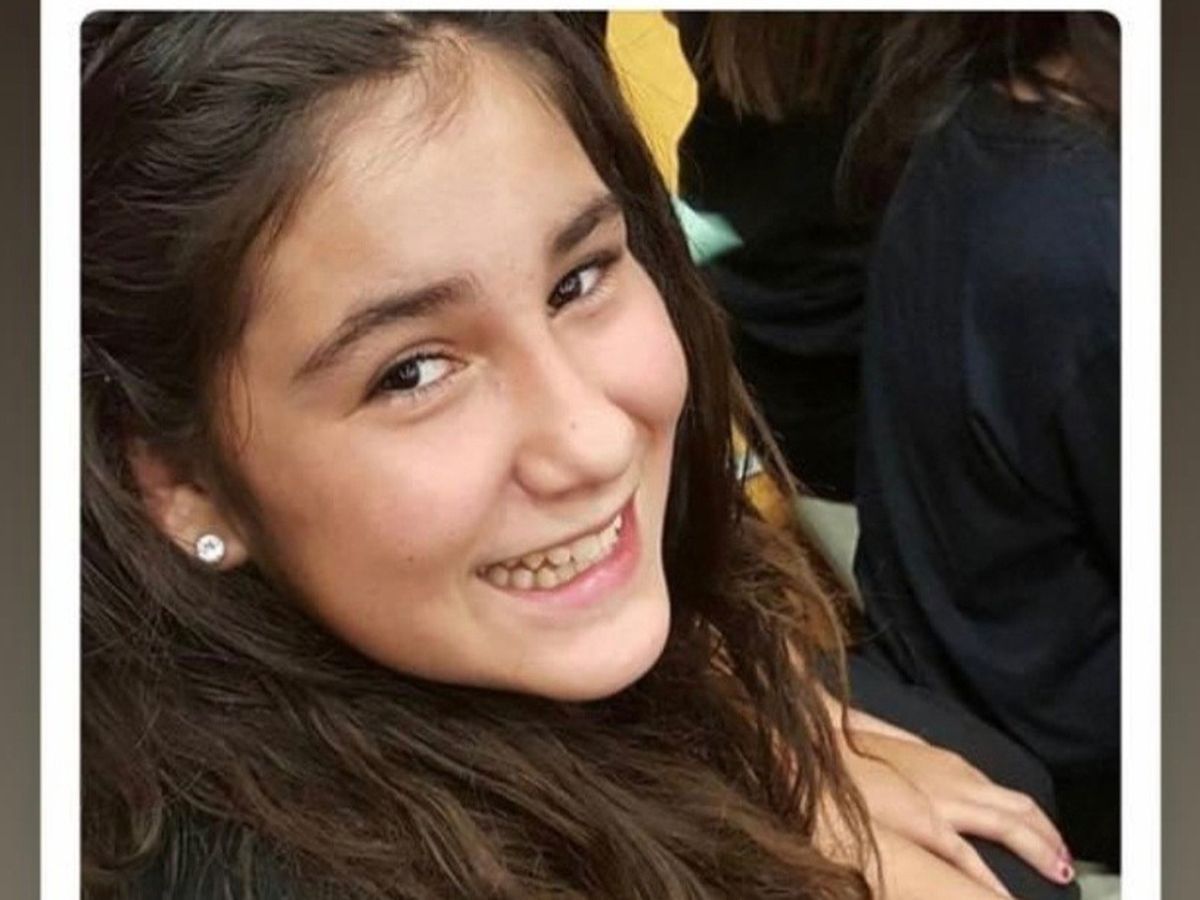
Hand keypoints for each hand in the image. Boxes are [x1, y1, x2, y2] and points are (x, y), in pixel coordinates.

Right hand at [837, 729, 1073, 894]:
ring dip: (1040, 850)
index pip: (1003, 794)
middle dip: (1048, 835)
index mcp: (948, 764)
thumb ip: (916, 770)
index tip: (1044, 836)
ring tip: (1059, 871)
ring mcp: (944, 799)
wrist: (820, 743)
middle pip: (1020, 807)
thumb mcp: (890, 755)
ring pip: (1010, 825)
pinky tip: (1007, 894)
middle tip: (1065, 860)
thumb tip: (922, 784)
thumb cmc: (849, 749)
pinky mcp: (925, 822)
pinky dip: (992, 879)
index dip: (1031, 818)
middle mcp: (956, 778)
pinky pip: (968, 856)